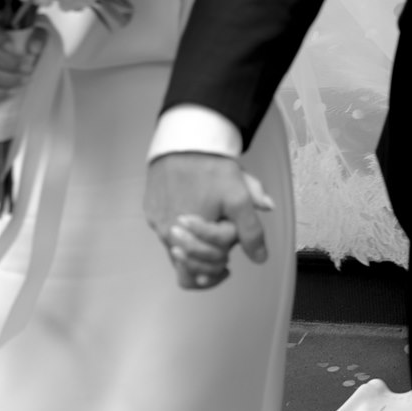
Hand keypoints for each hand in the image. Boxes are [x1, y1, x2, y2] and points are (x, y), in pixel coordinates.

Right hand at [0, 18, 45, 102]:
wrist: (3, 67)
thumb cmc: (16, 45)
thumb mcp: (29, 34)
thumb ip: (36, 35)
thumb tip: (34, 49)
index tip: (14, 47)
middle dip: (9, 63)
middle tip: (28, 68)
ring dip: (5, 79)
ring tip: (23, 80)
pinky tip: (11, 91)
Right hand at [144, 153, 272, 289]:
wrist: (185, 139)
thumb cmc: (211, 168)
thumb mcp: (239, 198)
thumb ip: (251, 230)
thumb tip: (260, 256)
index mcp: (191, 237)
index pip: (202, 271)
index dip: (219, 267)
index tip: (228, 264)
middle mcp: (168, 234)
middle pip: (186, 266)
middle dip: (206, 262)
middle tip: (220, 254)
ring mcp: (156, 222)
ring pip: (175, 248)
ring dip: (194, 247)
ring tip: (209, 233)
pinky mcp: (151, 209)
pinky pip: (165, 229)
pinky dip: (181, 229)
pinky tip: (195, 214)